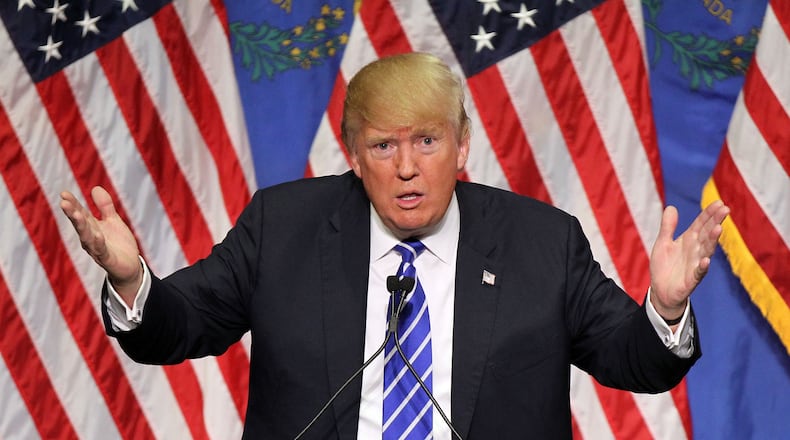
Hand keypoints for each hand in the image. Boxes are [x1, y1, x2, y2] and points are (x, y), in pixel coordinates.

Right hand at [60, 187, 141, 304]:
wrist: (130, 266)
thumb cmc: (119, 243)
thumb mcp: (113, 221)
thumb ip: (105, 206)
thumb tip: (95, 188)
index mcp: (91, 228)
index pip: (80, 214)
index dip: (73, 204)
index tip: (63, 193)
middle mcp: (90, 238)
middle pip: (80, 224)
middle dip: (72, 213)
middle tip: (64, 202)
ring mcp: (97, 249)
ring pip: (87, 237)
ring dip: (81, 226)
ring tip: (76, 214)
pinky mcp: (107, 259)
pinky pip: (102, 250)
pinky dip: (98, 243)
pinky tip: (97, 235)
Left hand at [649, 200, 729, 320]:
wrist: (661, 290)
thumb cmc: (664, 266)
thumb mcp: (663, 243)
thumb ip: (667, 227)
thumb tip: (671, 207)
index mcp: (689, 240)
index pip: (701, 224)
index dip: (709, 214)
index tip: (719, 202)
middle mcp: (695, 250)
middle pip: (707, 234)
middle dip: (715, 222)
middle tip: (725, 209)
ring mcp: (695, 264)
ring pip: (706, 250)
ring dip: (712, 240)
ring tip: (718, 229)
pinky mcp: (692, 279)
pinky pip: (699, 272)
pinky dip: (702, 266)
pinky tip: (706, 260)